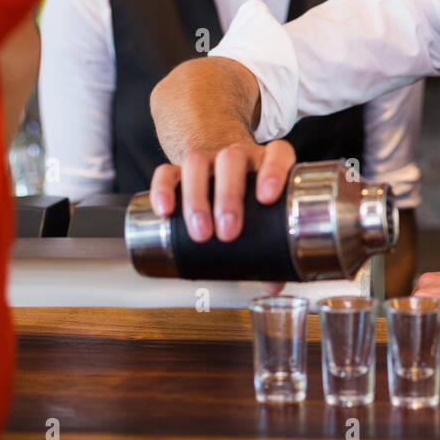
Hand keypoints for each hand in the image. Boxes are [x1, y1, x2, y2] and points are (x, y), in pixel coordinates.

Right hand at [149, 138, 296, 242]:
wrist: (217, 166)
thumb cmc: (247, 195)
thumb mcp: (263, 213)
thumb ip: (273, 247)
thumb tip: (273, 285)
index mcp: (266, 161)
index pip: (276, 154)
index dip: (273, 171)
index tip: (267, 197)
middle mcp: (237, 155)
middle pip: (231, 161)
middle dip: (228, 197)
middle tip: (228, 231)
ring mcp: (207, 158)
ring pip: (197, 165)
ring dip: (196, 198)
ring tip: (200, 232)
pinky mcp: (177, 168)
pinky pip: (167, 171)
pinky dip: (163, 189)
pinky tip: (164, 211)